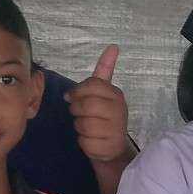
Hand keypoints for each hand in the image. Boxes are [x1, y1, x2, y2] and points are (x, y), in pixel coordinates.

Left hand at [66, 46, 130, 165]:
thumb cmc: (104, 116)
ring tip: (87, 127)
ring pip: (83, 124)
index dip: (77, 91)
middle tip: (78, 113)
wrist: (114, 147)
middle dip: (76, 110)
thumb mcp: (104, 92)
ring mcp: (116, 130)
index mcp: (116, 95)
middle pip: (86, 105)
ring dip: (79, 127)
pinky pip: (85, 141)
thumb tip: (113, 46)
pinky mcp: (108, 148)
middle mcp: (119, 111)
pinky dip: (83, 142)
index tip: (73, 96)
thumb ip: (105, 70)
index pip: (92, 85)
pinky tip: (92, 140)